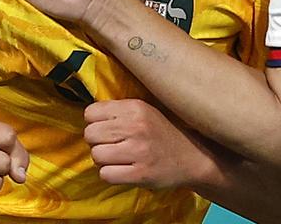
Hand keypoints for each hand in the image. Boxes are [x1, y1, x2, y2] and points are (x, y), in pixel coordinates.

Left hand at [84, 99, 213, 188]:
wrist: (192, 157)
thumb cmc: (162, 133)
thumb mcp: (145, 112)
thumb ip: (119, 111)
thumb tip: (88, 117)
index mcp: (136, 107)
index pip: (91, 112)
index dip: (94, 122)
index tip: (106, 129)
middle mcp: (136, 126)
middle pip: (90, 134)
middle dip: (97, 142)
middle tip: (111, 146)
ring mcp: (138, 151)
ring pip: (96, 155)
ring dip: (103, 160)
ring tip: (118, 158)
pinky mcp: (140, 174)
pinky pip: (105, 174)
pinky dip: (110, 174)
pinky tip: (122, 170)